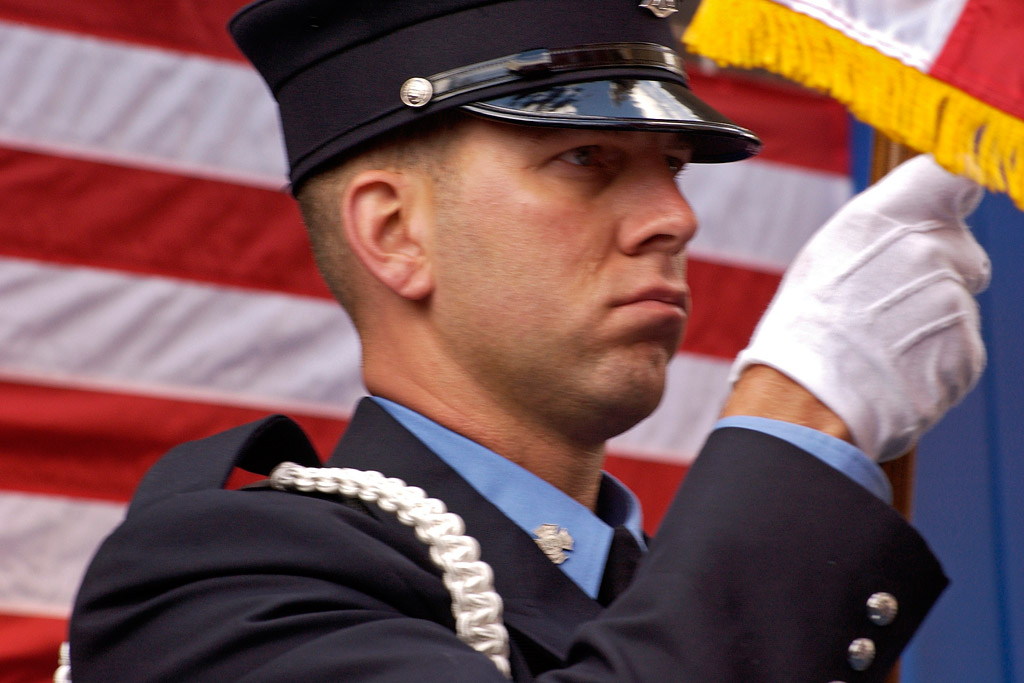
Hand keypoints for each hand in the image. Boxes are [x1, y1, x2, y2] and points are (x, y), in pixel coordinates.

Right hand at [730, 155, 989, 461]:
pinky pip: (960, 350)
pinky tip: (894, 373)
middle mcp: (929, 249)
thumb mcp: (829, 255)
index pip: (954, 176)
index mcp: (887, 216)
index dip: (960, 189)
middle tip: (883, 309)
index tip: (957, 199)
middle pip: (961, 252)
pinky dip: (934, 362)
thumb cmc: (805, 327)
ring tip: (879, 349)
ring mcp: (953, 302)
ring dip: (929, 326)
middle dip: (938, 275)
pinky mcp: (967, 351)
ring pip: (957, 306)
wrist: (804, 400)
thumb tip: (930, 215)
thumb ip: (887, 228)